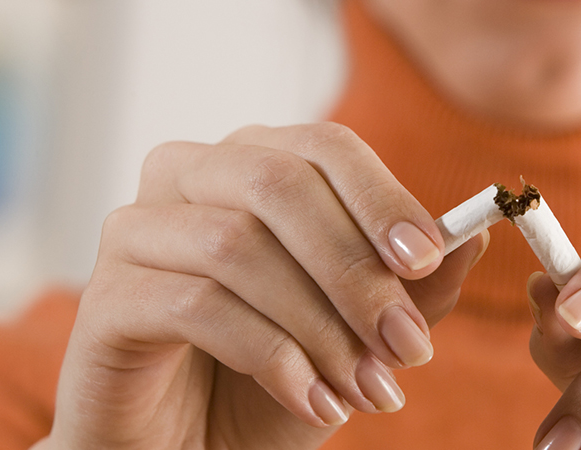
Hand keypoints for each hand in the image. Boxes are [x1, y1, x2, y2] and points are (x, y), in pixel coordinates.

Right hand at [37, 123, 486, 448]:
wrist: (191, 449)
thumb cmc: (271, 381)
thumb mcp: (360, 336)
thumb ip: (412, 289)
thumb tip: (474, 240)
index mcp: (250, 165)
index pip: (323, 147)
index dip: (381, 198)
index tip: (429, 259)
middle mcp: (186, 178)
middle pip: (278, 183)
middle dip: (357, 271)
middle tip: (408, 346)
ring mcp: (136, 232)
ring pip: (239, 246)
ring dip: (320, 327)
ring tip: (367, 391)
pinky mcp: (106, 298)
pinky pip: (196, 304)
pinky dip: (271, 357)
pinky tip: (311, 400)